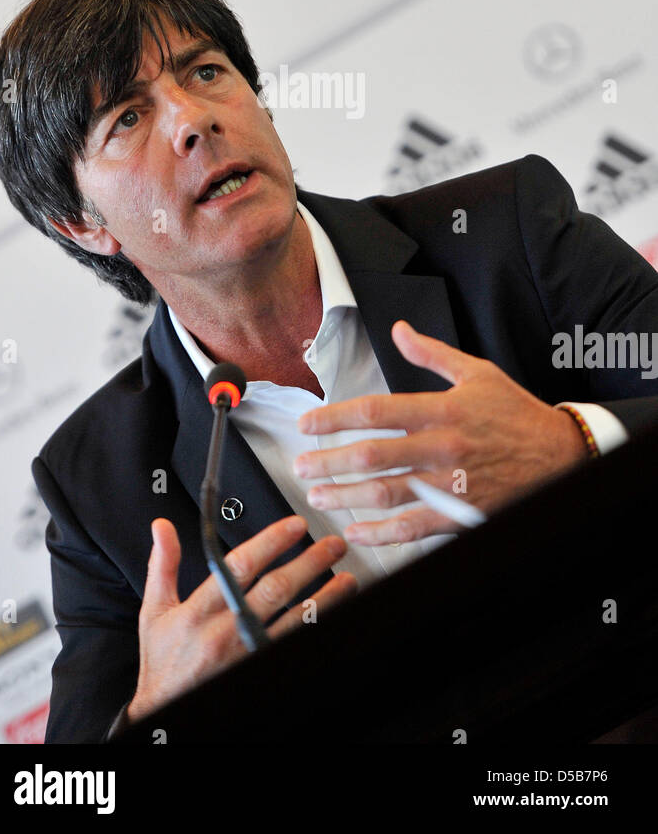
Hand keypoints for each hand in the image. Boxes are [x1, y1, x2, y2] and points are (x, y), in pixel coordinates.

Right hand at [127, 515, 355, 721]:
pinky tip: (332, 611)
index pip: (240, 566)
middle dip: (308, 563)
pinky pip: (292, 643)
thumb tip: (162, 527)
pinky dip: (314, 626)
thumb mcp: (155, 610)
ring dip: (324, 597)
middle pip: (275, 590)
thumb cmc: (163, 659)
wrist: (166, 707)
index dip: (270, 542)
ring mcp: (247, 652)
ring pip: (294, 620)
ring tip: (346, 578)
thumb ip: (163, 565)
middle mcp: (227, 631)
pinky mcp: (259, 666)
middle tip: (333, 544)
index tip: (294, 525)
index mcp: (200, 610)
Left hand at [292, 320, 588, 545]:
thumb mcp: (478, 373)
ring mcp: (451, 484)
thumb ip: (432, 354)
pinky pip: (412, 527)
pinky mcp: (460, 514)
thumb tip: (398, 329)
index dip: (335, 417)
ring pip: (387, 494)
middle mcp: (443, 446)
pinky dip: (381, 533)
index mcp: (442, 409)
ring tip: (318, 494)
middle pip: (373, 456)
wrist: (560, 455)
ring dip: (346, 496)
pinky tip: (357, 531)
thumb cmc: (516, 414)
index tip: (308, 423)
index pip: (377, 411)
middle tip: (301, 465)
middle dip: (330, 461)